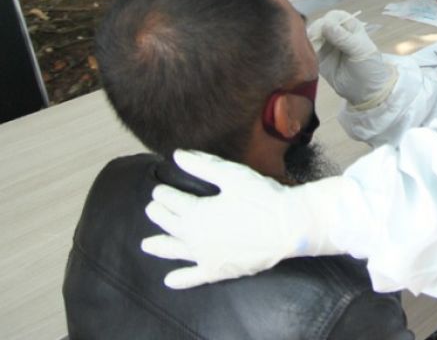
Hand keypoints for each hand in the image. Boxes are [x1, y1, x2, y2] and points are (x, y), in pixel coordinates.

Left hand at [142, 150, 345, 287]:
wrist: (289, 227)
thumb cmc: (262, 197)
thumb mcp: (232, 175)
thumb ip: (202, 165)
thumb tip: (177, 156)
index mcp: (195, 212)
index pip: (171, 201)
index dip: (163, 194)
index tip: (159, 189)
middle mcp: (193, 237)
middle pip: (169, 224)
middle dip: (159, 214)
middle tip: (153, 208)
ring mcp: (204, 256)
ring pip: (174, 251)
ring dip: (160, 246)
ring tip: (147, 244)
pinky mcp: (218, 271)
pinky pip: (193, 277)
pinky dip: (180, 279)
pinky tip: (170, 281)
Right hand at [307, 10, 396, 107]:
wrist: (365, 92)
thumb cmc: (369, 68)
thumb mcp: (359, 51)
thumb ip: (343, 38)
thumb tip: (325, 25)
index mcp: (350, 27)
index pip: (334, 16)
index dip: (328, 20)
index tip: (324, 29)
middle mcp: (337, 33)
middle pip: (320, 25)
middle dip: (315, 31)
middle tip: (313, 42)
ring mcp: (326, 45)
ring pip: (312, 37)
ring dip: (308, 41)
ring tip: (310, 50)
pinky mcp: (318, 58)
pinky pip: (308, 50)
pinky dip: (305, 51)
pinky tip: (305, 55)